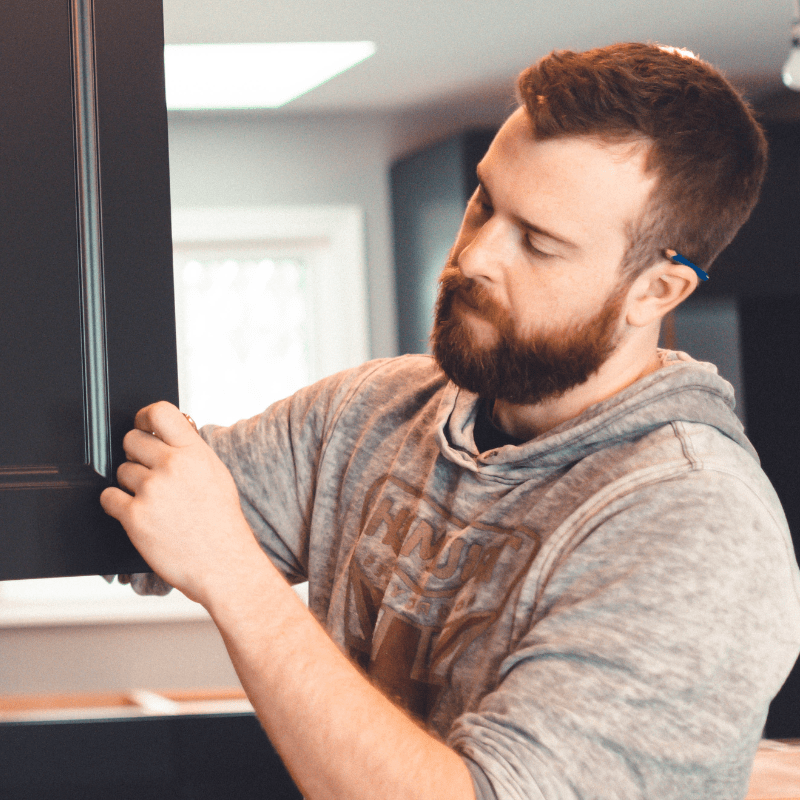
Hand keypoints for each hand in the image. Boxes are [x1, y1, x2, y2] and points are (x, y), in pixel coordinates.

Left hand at [100, 401, 260, 604]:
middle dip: (136, 454)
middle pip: (131, 440)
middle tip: (149, 472)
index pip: (159, 412)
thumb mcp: (216, 474)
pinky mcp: (135, 516)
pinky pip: (109, 498)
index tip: (142, 426)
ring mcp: (151, 490)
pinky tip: (138, 514)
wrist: (224, 564)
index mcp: (195, 452)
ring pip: (121, 470)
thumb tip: (163, 436)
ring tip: (155, 502)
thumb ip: (190, 451)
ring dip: (131, 484)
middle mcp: (172, 466)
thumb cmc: (222, 523)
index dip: (144, 417)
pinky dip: (118, 505)